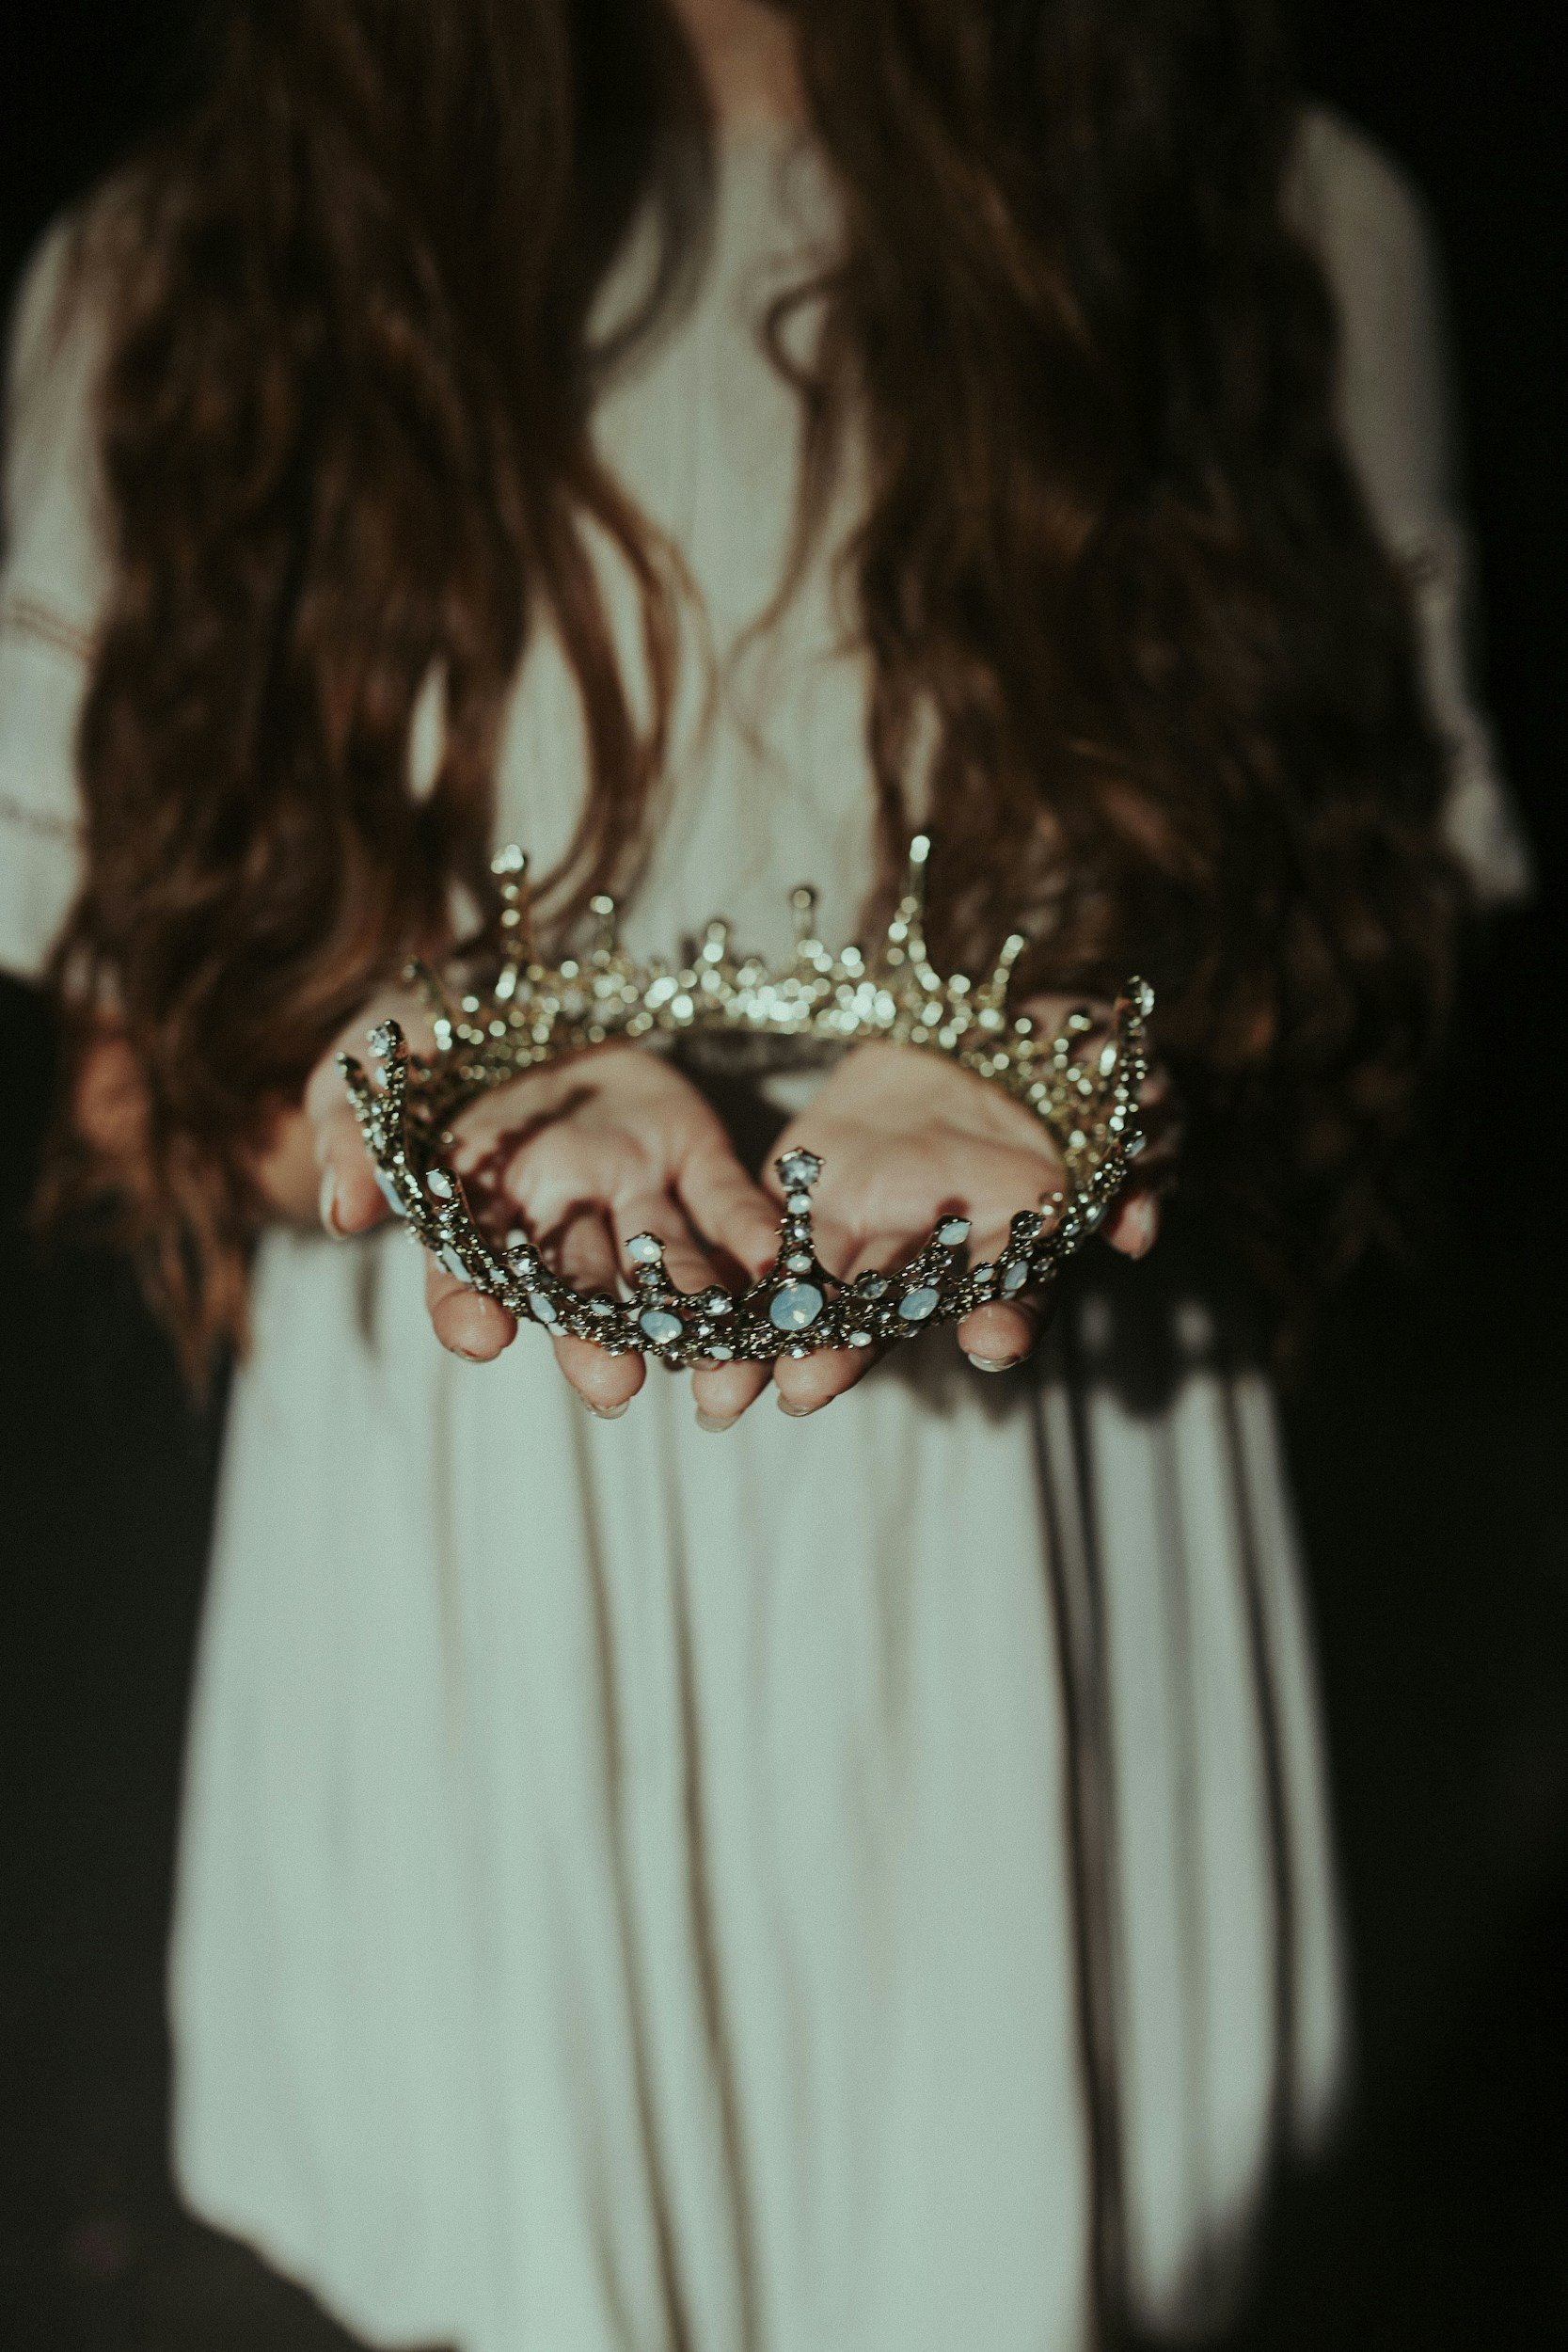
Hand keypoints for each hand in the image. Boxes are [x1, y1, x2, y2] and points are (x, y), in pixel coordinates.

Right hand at [304, 989, 778, 1413]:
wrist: (514, 990)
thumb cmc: (420, 1043)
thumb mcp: (367, 1069)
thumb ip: (352, 1139)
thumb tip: (344, 1210)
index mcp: (470, 1214)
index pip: (461, 1275)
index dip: (466, 1306)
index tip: (479, 1335)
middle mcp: (553, 1221)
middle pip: (574, 1292)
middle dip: (595, 1342)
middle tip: (616, 1387)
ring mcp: (624, 1191)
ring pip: (660, 1267)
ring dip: (691, 1316)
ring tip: (719, 1366)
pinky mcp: (688, 1154)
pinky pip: (722, 1202)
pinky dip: (751, 1235)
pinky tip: (777, 1267)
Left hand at [690, 1008, 1174, 1427]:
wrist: (993, 1027)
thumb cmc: (1083, 1072)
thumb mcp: (1131, 1102)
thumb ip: (1141, 1163)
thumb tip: (1137, 1229)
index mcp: (1020, 1243)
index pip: (1018, 1291)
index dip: (1009, 1317)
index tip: (993, 1342)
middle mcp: (940, 1254)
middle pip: (895, 1312)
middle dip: (848, 1351)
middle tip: (807, 1389)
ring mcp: (870, 1227)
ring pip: (818, 1289)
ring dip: (769, 1335)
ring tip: (722, 1382)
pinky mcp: (810, 1192)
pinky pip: (766, 1235)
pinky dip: (726, 1272)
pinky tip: (677, 1302)